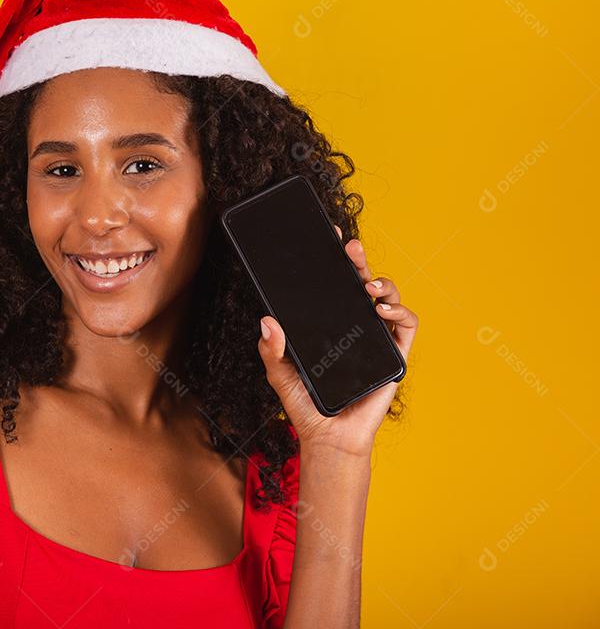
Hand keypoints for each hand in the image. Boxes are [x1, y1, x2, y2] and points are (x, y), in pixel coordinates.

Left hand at [256, 225, 417, 457]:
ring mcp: (375, 339)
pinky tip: (381, 308)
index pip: (334, 285)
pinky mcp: (394, 356)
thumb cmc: (305, 404)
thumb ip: (271, 349)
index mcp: (329, 324)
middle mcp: (354, 327)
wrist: (327, 437)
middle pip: (361, 283)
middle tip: (349, 248)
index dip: (336, 260)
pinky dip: (400, 309)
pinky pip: (407, 325)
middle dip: (358, 260)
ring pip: (388, 297)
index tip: (331, 236)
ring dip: (383, 282)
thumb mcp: (279, 372)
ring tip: (367, 285)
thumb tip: (266, 320)